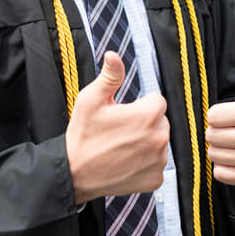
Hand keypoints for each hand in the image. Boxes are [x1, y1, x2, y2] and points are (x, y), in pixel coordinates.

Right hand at [66, 52, 169, 203]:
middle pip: (160, 122)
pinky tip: (126, 163)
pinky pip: (156, 165)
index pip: (157, 101)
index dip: (139, 105)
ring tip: (121, 148)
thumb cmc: (83, 134)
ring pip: (159, 143)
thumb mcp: (91, 99)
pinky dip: (145, 164)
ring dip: (146, 143)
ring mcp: (159, 161)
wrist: (75, 173)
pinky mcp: (156, 180)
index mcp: (148, 115)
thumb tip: (113, 55)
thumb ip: (110, 76)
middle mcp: (160, 138)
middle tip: (119, 131)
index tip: (123, 114)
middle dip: (144, 123)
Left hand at [206, 47, 234, 185]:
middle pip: (211, 136)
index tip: (231, 116)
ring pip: (213, 154)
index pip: (212, 116)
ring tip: (234, 143)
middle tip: (232, 130)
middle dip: (218, 132)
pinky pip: (219, 173)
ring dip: (220, 149)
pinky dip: (224, 167)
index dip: (218, 115)